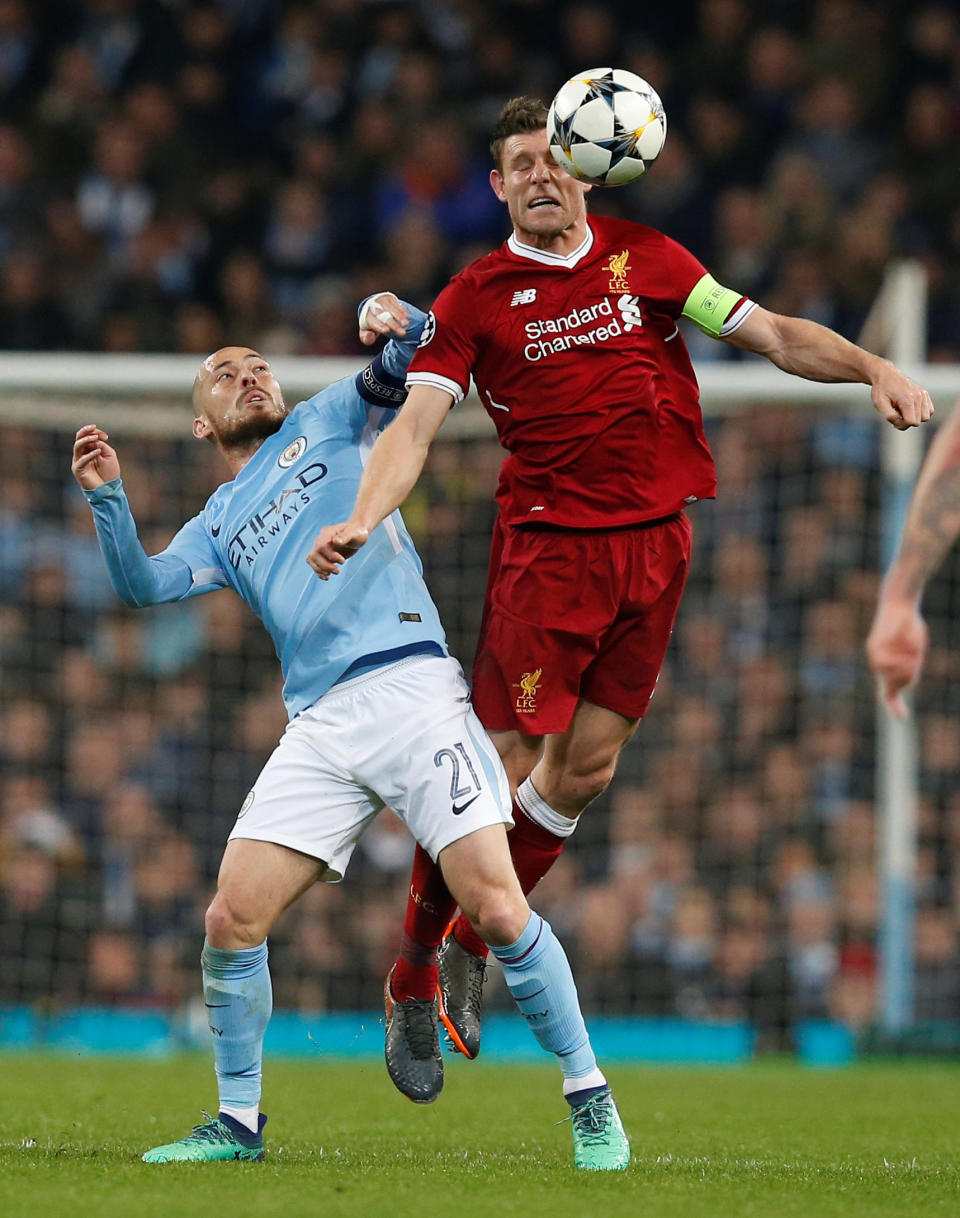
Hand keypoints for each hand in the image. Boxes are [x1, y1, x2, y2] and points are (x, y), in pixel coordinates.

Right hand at [72, 424, 120, 488]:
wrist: (109, 489)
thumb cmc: (109, 473)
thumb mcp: (109, 455)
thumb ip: (102, 446)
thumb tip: (95, 439)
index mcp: (89, 450)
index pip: (88, 436)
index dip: (95, 433)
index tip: (105, 436)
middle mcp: (82, 454)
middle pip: (79, 438)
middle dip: (85, 431)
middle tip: (93, 427)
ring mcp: (78, 462)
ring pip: (77, 446)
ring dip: (86, 440)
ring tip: (95, 438)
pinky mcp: (78, 470)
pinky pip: (82, 460)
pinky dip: (90, 454)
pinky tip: (98, 451)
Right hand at [306, 521, 369, 578]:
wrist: (356, 534)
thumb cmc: (357, 532)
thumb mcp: (355, 533)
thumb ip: (345, 536)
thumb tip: (335, 541)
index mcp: (327, 532)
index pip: (321, 546)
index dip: (330, 556)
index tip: (343, 561)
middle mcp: (320, 539)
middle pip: (314, 554)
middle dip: (325, 566)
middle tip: (338, 571)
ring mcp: (320, 547)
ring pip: (312, 559)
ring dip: (320, 570)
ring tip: (334, 573)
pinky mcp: (322, 555)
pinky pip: (314, 564)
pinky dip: (319, 572)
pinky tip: (327, 577)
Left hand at [358, 292, 409, 346]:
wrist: (372, 306)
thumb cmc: (370, 323)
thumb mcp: (366, 332)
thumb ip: (366, 338)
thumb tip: (370, 336)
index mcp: (367, 316)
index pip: (373, 321)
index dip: (380, 326)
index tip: (387, 330)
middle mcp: (374, 306)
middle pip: (384, 316)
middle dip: (394, 324)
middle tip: (402, 333)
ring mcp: (382, 301)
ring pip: (392, 309)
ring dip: (400, 317)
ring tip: (406, 324)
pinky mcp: (390, 299)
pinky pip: (397, 305)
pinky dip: (402, 311)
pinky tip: (407, 317)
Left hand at [865, 597, 928, 717]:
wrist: (899, 605)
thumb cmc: (909, 627)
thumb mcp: (914, 650)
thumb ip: (910, 667)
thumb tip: (906, 683)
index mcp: (890, 667)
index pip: (889, 692)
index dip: (896, 706)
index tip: (903, 718)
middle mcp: (879, 664)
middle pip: (900, 684)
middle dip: (912, 673)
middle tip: (915, 656)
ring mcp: (875, 657)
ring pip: (895, 676)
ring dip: (906, 665)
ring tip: (908, 647)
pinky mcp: (873, 649)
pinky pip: (886, 664)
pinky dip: (898, 659)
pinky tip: (901, 648)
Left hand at [870, 363, 933, 429]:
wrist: (886, 374)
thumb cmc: (881, 390)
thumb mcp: (879, 403)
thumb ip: (889, 415)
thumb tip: (899, 422)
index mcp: (908, 399)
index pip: (911, 422)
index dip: (901, 425)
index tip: (893, 419)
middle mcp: (919, 396)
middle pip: (919, 422)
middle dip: (907, 421)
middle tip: (896, 413)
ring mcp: (923, 394)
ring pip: (926, 417)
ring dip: (915, 417)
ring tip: (903, 410)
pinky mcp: (925, 393)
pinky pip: (929, 410)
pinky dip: (921, 412)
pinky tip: (909, 408)